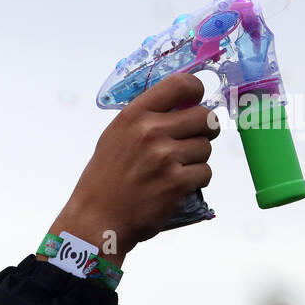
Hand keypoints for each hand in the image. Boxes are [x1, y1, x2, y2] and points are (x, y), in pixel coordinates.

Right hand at [46, 72, 219, 266]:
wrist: (98, 219)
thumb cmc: (105, 178)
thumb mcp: (116, 136)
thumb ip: (146, 118)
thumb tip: (183, 105)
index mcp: (135, 115)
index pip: (180, 84)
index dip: (197, 90)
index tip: (196, 101)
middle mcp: (151, 131)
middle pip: (205, 117)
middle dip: (205, 130)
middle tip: (193, 140)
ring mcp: (165, 157)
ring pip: (206, 147)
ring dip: (196, 159)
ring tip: (175, 169)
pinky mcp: (177, 183)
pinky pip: (205, 172)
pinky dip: (196, 180)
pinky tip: (176, 185)